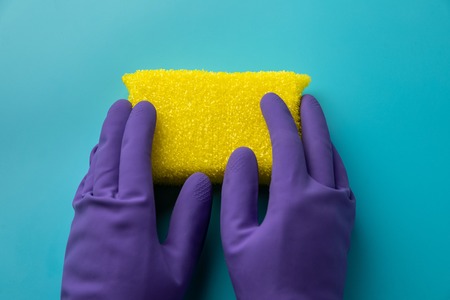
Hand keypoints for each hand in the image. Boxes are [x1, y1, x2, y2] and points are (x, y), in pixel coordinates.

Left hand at [61, 100, 211, 299]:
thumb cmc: (142, 297)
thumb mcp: (178, 265)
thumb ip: (191, 220)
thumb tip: (200, 180)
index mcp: (130, 208)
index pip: (134, 154)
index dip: (140, 127)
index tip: (146, 107)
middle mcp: (102, 203)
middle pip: (108, 152)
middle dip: (116, 124)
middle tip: (123, 104)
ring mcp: (85, 213)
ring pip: (94, 166)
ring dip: (104, 142)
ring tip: (113, 127)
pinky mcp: (77, 226)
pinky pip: (87, 183)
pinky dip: (96, 164)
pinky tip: (100, 166)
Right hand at [221, 93, 354, 298]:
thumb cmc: (263, 280)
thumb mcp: (237, 237)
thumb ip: (238, 191)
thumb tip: (242, 155)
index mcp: (294, 196)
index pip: (286, 143)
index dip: (276, 117)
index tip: (268, 99)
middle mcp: (323, 195)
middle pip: (319, 143)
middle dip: (309, 116)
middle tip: (303, 96)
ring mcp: (340, 208)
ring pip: (335, 159)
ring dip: (323, 136)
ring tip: (313, 121)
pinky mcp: (346, 221)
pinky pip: (343, 179)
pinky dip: (334, 160)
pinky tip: (327, 158)